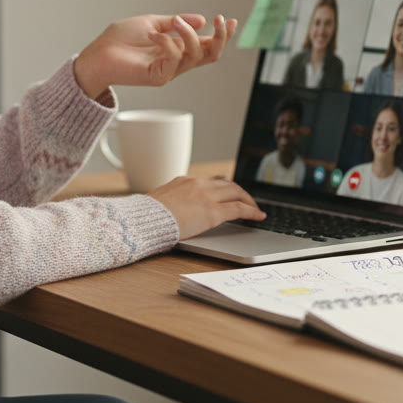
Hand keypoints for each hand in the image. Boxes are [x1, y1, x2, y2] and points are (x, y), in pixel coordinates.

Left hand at [73, 14, 237, 98]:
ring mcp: (168, 70)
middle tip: (220, 21)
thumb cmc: (119, 40)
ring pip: (196, 56)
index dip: (222, 35)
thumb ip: (174, 23)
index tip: (230, 20)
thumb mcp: (152, 23)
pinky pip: (173, 61)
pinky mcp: (157, 77)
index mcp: (177, 50)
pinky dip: (168, 43)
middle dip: (221, 38)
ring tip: (176, 22)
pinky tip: (154, 35)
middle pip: (211, 55)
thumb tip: (200, 20)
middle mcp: (176, 62)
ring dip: (190, 35)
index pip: (207, 46)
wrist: (97, 54)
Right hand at [147, 176, 264, 239]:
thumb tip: (176, 210)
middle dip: (241, 193)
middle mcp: (198, 185)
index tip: (230, 193)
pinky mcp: (212, 212)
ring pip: (237, 193)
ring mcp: (206, 197)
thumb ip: (173, 202)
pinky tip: (258, 216)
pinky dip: (251, 211)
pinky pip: (239, 209)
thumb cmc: (147, 217)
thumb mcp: (160, 202)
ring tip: (255, 209)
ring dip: (248, 200)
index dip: (225, 188)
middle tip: (248, 201)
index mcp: (184, 182)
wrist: (144, 220)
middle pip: (228, 184)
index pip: (211, 182)